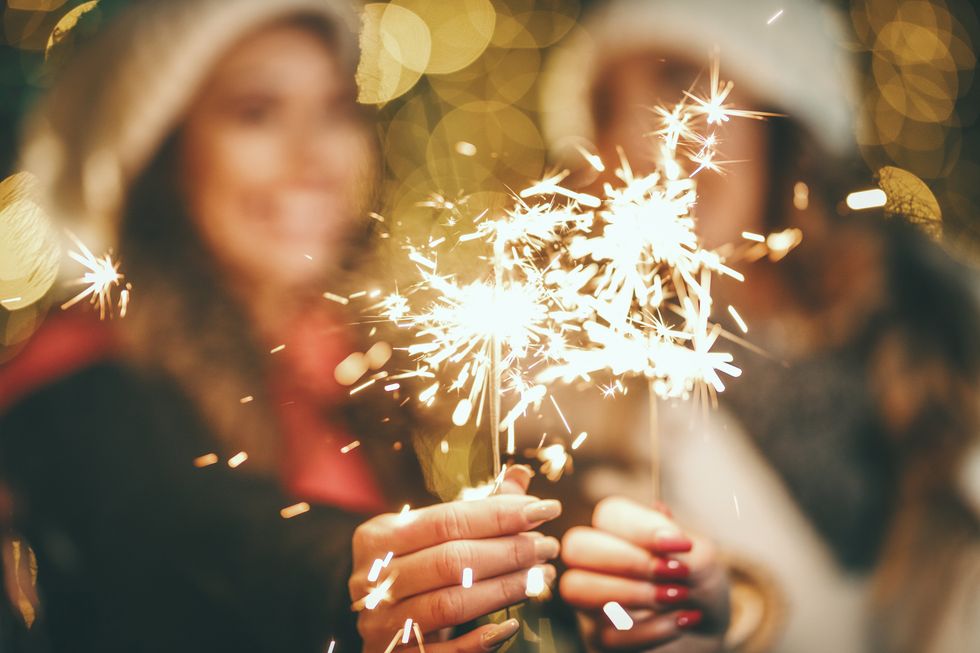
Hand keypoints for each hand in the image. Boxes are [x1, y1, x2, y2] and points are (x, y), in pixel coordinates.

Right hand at [351, 467, 560, 651]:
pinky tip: (511, 626)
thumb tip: (521, 474)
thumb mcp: (429, 535)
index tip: (544, 509)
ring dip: (504, 589)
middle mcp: (373, 578)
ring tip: (541, 577)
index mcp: (379, 536)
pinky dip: (479, 641)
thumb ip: (474, 509)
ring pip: (450, 604)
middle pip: (451, 561)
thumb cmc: (411, 567)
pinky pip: (442, 652)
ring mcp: (380, 622)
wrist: (373, 621)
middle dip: (509, 551)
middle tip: (547, 546)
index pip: (447, 520)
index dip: (499, 514)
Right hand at [560, 497, 728, 651]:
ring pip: (577, 588)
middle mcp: (594, 562)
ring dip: (633, 593)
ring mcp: (591, 601)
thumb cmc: (698, 586)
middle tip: (672, 573)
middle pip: (576, 546)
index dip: (641, 527)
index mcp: (617, 531)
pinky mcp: (598, 638)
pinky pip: (606, 633)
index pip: (608, 513)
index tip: (682, 545)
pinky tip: (681, 621)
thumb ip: (681, 543)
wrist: (709, 632)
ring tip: (676, 597)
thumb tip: (660, 514)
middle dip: (627, 560)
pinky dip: (652, 628)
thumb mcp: (702, 560)